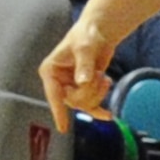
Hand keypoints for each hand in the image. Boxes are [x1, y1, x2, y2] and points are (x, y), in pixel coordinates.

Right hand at [39, 14, 119, 132]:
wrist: (99, 32)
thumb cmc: (86, 35)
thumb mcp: (84, 47)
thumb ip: (83, 64)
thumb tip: (82, 81)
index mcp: (50, 71)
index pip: (53, 94)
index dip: (58, 111)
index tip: (62, 128)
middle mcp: (58, 82)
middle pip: (72, 101)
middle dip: (90, 91)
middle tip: (99, 76)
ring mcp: (70, 87)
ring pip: (83, 104)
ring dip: (98, 93)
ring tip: (104, 77)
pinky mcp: (82, 90)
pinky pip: (90, 106)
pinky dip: (99, 110)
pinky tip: (108, 115)